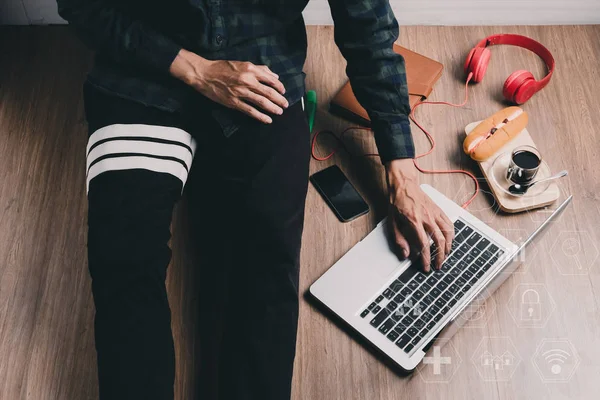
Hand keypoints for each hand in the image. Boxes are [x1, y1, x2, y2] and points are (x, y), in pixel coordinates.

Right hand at [169, 49, 287, 123]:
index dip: (279, 87)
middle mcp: (247, 80)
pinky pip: (250, 111)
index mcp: (250, 69)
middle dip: (279, 100)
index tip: (283, 92)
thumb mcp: (242, 63)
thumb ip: (259, 69)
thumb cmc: (223, 67)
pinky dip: (260, 116)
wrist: (204, 74)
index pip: (270, 79)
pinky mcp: (233, 102)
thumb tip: (274, 75)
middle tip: (286, 105)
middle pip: (268, 92)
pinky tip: (268, 120)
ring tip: (279, 112)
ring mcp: (240, 92)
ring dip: (273, 108)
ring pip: (261, 102)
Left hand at [386, 159, 453, 271]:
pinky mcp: (438, 209)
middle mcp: (427, 218)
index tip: (426, 267)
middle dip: (440, 256)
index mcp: (414, 222)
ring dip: (448, 247)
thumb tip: (405, 254)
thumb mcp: (392, 222)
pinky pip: (449, 223)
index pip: (424, 245)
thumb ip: (398, 239)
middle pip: (439, 241)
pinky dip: (452, 234)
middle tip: (438, 265)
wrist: (403, 184)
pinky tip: (449, 240)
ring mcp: (434, 213)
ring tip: (445, 256)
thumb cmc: (397, 202)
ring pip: (448, 233)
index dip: (426, 259)